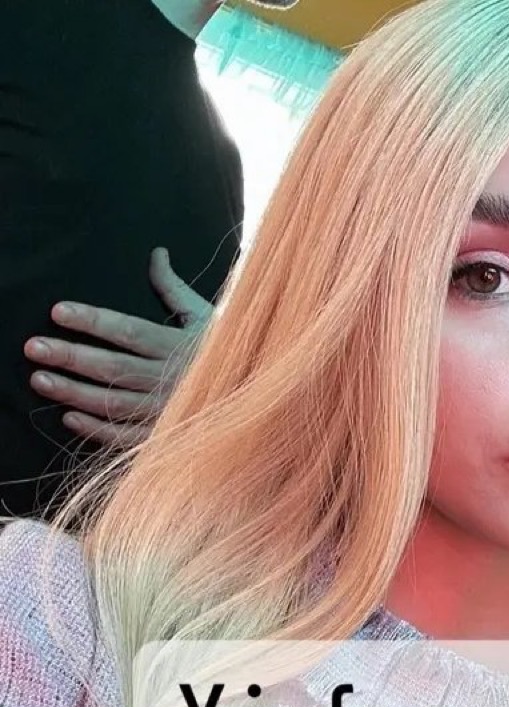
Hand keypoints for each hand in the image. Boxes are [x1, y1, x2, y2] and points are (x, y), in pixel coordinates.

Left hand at [24, 248, 213, 444]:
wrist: (259, 395)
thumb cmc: (226, 352)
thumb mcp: (206, 317)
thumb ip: (174, 288)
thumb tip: (156, 252)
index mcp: (179, 345)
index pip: (128, 330)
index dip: (92, 321)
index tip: (58, 312)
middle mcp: (171, 378)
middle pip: (114, 367)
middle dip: (72, 357)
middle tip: (34, 348)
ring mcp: (168, 410)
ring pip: (115, 402)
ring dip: (75, 392)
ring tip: (40, 380)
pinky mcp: (167, 436)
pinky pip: (128, 437)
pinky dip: (99, 430)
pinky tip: (70, 418)